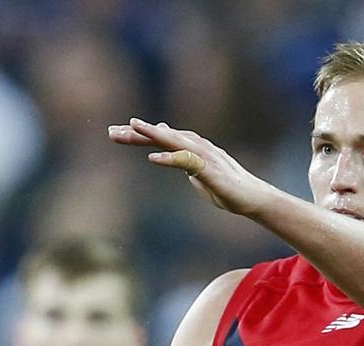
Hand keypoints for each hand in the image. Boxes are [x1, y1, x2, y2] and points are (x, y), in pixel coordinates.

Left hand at [108, 118, 271, 215]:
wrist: (252, 198)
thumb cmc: (225, 186)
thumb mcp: (196, 170)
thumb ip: (180, 157)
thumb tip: (165, 147)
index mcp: (190, 148)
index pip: (159, 138)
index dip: (136, 135)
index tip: (113, 133)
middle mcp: (195, 146)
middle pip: (162, 136)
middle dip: (136, 132)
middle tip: (111, 132)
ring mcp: (204, 157)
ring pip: (175, 141)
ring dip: (153, 134)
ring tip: (133, 127)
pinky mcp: (210, 170)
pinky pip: (187, 162)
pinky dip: (171, 158)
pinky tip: (154, 157)